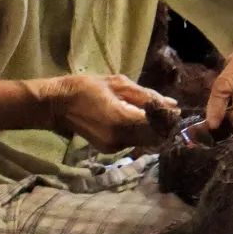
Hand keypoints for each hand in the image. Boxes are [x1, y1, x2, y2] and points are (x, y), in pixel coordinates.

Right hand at [46, 73, 177, 153]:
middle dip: (163, 126)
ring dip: (152, 130)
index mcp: (122, 120)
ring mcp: (114, 147)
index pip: (157, 125)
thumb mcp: (116, 83)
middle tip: (167, 112)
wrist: (57, 104)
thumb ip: (146, 95)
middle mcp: (120, 139)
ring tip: (153, 114)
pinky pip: (133, 142)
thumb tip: (172, 105)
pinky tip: (137, 121)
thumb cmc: (85, 88)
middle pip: (153, 137)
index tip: (175, 110)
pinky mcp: (110, 150)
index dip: (169, 119)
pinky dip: (139, 133)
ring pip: (144, 142)